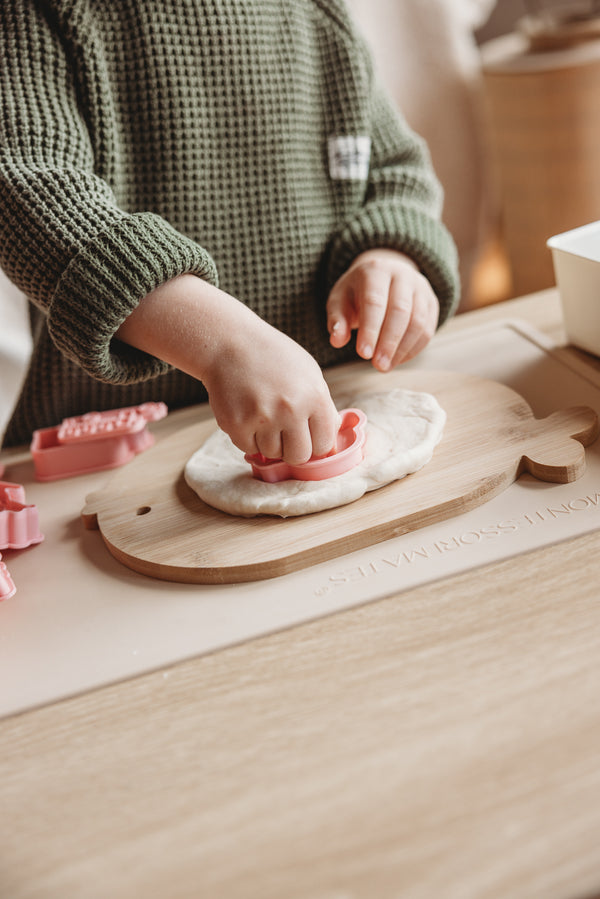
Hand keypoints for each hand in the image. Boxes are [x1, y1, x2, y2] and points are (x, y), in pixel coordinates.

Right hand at [202, 314, 340, 464]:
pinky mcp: (236, 424)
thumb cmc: (273, 357)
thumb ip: (323, 409)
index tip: (306, 436)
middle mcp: (290, 409)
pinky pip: (249, 448)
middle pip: (299, 456)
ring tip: (263, 415)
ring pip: (273, 453)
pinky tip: (248, 414)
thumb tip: (331, 446)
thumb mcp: (309, 374)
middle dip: (293, 449)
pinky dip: (249, 437)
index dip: (315, 443)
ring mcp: (262, 418)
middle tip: (284, 432)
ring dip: (269, 440)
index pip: (324, 445)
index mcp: (315, 397)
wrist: (230, 342)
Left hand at [326, 249, 438, 370]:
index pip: (374, 302)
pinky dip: (414, 349)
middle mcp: (402, 275)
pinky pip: (428, 329)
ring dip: (403, 349)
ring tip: (386, 366)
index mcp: (375, 271)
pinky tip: (398, 360)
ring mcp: (421, 288)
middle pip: (400, 311)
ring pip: (418, 321)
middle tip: (378, 366)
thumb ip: (337, 320)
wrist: (383, 277)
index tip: (364, 354)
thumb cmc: (357, 293)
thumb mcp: (339, 301)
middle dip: (389, 342)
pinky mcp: (432, 303)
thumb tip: (337, 340)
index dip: (370, 330)